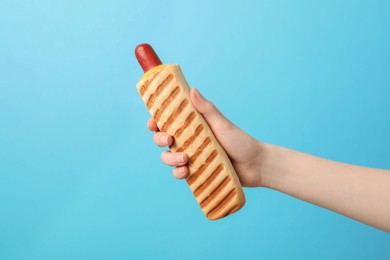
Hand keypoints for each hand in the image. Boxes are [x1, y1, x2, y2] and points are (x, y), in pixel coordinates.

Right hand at [147, 88, 263, 186]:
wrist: (255, 165)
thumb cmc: (240, 141)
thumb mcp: (222, 123)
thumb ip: (206, 109)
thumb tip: (192, 89)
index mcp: (193, 126)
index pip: (168, 121)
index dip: (156, 122)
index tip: (153, 122)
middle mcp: (189, 140)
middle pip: (163, 139)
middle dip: (160, 139)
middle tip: (169, 139)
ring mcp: (191, 157)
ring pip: (168, 157)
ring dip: (170, 158)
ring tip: (185, 159)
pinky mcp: (195, 172)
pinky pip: (179, 173)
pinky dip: (178, 173)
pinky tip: (186, 172)